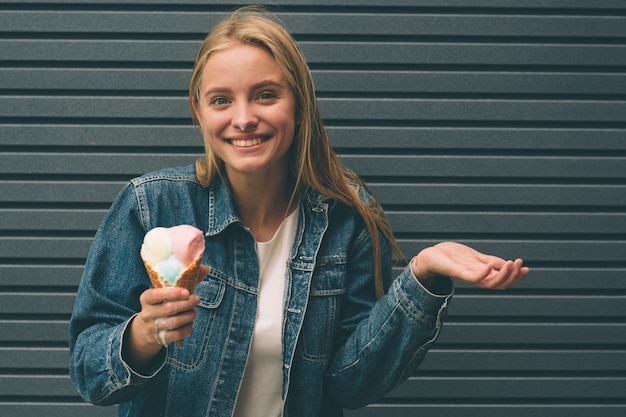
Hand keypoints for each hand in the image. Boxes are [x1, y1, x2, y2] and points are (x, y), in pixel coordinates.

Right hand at [122, 265, 207, 370]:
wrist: (147, 329)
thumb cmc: (163, 304)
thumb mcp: (168, 292)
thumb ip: (186, 280)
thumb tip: (206, 268)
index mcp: (146, 298)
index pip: (155, 295)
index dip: (172, 294)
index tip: (187, 292)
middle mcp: (147, 313)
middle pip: (169, 309)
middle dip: (186, 304)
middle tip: (197, 299)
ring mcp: (153, 327)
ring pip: (173, 322)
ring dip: (188, 316)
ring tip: (194, 312)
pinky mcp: (160, 338)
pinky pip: (176, 335)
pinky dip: (187, 329)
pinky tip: (191, 324)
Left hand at [411, 242, 528, 289]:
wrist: (430, 256)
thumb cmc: (452, 257)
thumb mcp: (475, 257)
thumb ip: (490, 261)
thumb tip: (508, 265)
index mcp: (482, 276)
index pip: (503, 282)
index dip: (516, 277)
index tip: (527, 268)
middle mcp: (476, 279)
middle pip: (499, 285)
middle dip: (513, 276)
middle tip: (521, 263)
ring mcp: (468, 277)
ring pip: (490, 284)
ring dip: (503, 275)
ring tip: (512, 263)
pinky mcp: (458, 273)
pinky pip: (473, 278)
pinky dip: (484, 273)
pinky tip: (492, 264)